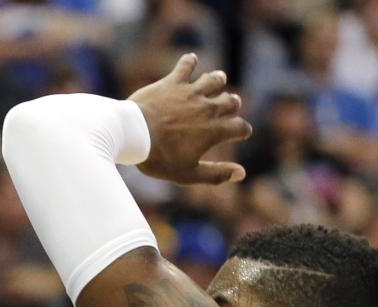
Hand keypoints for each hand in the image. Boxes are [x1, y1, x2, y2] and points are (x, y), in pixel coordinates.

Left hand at [130, 53, 251, 185]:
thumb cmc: (159, 158)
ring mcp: (191, 93)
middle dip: (232, 106)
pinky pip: (187, 64)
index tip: (239, 134)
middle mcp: (208, 108)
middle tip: (227, 108)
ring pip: (215, 79)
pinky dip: (189, 62)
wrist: (135, 135)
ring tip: (215, 83)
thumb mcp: (187, 173)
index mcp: (214, 131)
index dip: (242, 132)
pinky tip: (190, 61)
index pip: (240, 128)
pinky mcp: (174, 82)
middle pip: (231, 101)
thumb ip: (215, 174)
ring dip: (217, 81)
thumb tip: (241, 174)